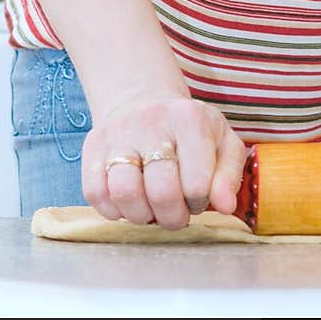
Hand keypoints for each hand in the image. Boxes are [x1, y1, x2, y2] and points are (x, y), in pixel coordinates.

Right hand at [81, 92, 247, 229]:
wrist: (144, 102)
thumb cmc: (190, 130)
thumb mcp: (222, 142)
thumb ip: (229, 175)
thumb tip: (226, 207)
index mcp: (189, 119)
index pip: (197, 183)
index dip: (199, 202)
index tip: (197, 197)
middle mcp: (151, 122)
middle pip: (161, 192)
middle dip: (172, 217)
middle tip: (176, 213)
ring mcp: (118, 134)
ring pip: (125, 194)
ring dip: (142, 216)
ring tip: (152, 208)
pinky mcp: (92, 148)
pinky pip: (96, 195)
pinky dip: (114, 210)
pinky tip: (130, 201)